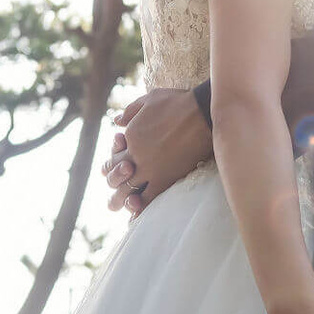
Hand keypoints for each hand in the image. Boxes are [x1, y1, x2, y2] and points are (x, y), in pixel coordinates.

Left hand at [102, 88, 213, 214]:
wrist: (202, 112)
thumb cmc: (179, 102)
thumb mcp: (150, 99)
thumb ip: (131, 110)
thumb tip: (116, 121)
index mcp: (130, 136)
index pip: (113, 158)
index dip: (110, 167)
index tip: (114, 171)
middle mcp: (135, 155)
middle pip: (116, 178)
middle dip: (114, 187)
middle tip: (112, 199)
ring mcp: (149, 168)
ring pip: (128, 191)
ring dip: (122, 201)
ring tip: (120, 207)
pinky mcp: (165, 178)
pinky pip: (149, 198)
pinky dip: (141, 207)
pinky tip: (138, 214)